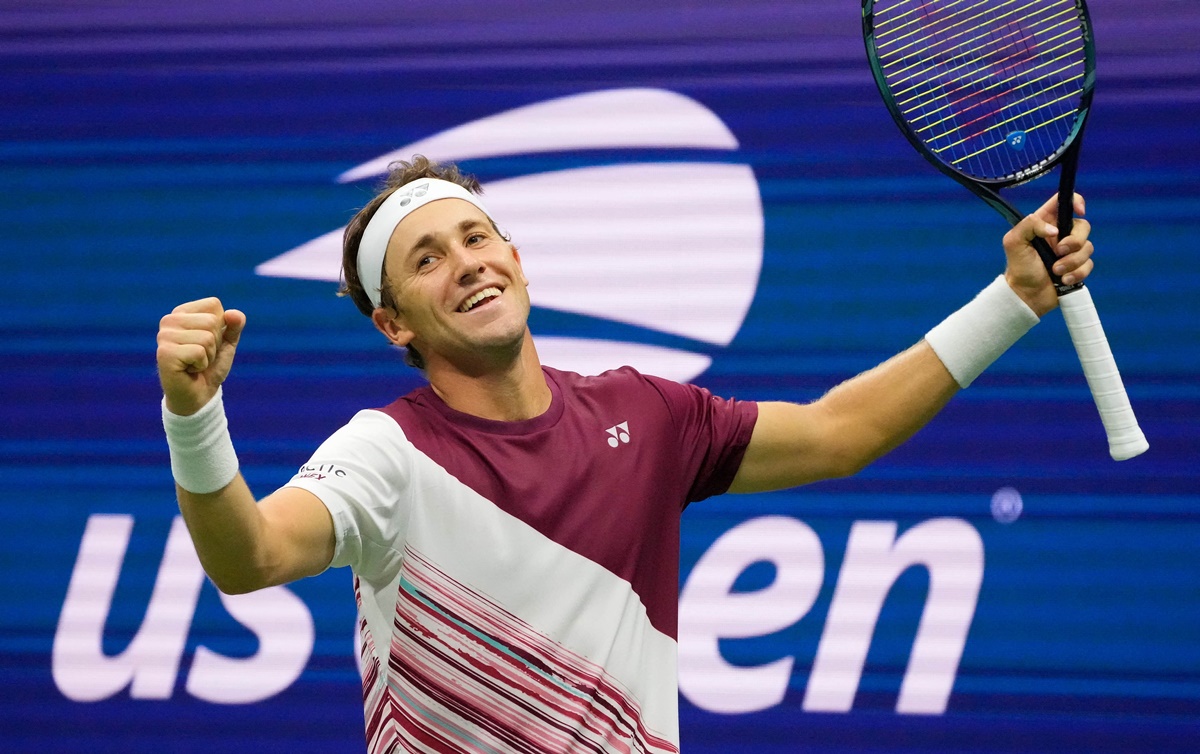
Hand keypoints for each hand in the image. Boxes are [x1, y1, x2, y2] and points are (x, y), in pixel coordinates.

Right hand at [157, 298, 245, 415]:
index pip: (214, 305)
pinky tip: (189, 370)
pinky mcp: (164, 353)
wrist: (199, 397)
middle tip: (201, 356)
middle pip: (211, 321)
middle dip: (214, 344)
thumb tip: (234, 313)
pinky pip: (199, 352)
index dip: (220, 327)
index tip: (207, 343)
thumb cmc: (210, 368)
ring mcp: (164, 336)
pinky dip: (201, 365)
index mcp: (182, 312)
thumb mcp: (227, 343)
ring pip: (206, 338)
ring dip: (208, 356)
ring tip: (195, 363)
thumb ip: (234, 326)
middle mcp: (169, 320)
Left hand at [1002, 193, 1094, 316]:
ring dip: (1072, 262)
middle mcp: (1061, 234)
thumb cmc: (1018, 267)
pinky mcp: (1077, 266)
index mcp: (1045, 222)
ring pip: (1088, 247)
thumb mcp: (1014, 242)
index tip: (1079, 211)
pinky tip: (1062, 280)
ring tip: (1056, 271)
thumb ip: (1029, 225)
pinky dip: (1076, 273)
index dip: (1076, 201)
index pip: (1064, 201)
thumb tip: (1053, 229)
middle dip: (1074, 241)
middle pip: (1084, 226)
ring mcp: (1070, 250)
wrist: (1026, 295)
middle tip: (1058, 252)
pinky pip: (1089, 264)